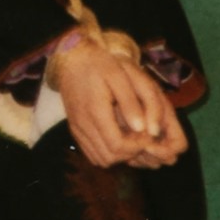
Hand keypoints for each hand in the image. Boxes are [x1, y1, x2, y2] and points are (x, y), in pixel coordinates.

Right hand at [55, 40, 187, 169]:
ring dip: (119, 154)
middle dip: (130, 152)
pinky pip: (92, 153)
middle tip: (141, 136)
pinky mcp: (75, 130)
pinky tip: (118, 137)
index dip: (136, 146)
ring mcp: (77, 130)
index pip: (117, 146)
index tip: (147, 134)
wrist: (72, 60)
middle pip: (109, 157)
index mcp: (96, 111)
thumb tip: (143, 128)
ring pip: (100, 159)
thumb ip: (131, 102)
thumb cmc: (99, 64)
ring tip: (131, 137)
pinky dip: (107, 152)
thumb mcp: (119, 76)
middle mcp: (83, 125)